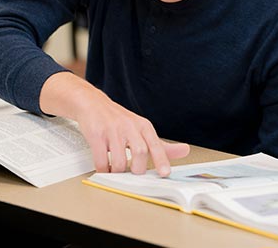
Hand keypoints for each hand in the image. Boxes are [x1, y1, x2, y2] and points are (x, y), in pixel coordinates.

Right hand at [39, 72, 189, 175]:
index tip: (165, 173)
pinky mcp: (96, 134)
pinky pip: (101, 159)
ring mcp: (113, 130)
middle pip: (139, 152)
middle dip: (137, 168)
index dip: (162, 160)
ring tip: (116, 171)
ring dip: (118, 171)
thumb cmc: (119, 120)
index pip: (156, 145)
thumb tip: (185, 151)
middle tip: (133, 173)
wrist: (92, 104)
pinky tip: (104, 168)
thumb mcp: (142, 129)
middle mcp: (130, 127)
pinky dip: (103, 169)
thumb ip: (161, 145)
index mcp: (144, 126)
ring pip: (119, 160)